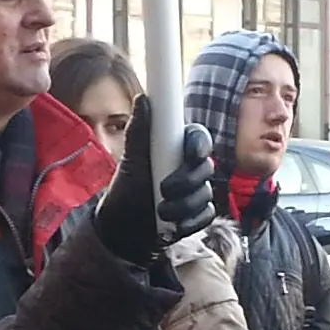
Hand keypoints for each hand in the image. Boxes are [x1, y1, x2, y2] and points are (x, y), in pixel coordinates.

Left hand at [91, 94, 217, 264]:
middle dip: (186, 182)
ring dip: (183, 206)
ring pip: (205, 193)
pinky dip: (190, 222)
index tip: (190, 153)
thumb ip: (139, 131)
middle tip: (164, 191)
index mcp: (175, 148)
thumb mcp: (131, 162)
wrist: (123, 230)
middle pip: (205, 167)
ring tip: (161, 212)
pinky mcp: (199, 213)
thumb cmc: (126, 191)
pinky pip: (206, 215)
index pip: (198, 138)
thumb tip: (144, 99)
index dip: (198, 145)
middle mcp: (189, 167)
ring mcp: (196, 190)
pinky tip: (174, 225)